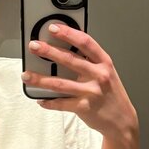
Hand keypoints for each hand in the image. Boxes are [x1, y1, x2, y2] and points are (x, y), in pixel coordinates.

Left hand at [23, 23, 138, 139]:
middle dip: (49, 51)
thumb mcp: (106, 73)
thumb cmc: (111, 94)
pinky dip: (49, 102)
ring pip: (60, 84)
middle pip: (70, 60)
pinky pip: (61, 103)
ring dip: (40, 79)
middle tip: (34, 46)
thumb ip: (90, 62)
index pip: (85, 42)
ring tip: (26, 75)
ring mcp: (91, 92)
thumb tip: (63, 50)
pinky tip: (40, 99)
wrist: (122, 120)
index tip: (53, 27)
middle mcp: (99, 75)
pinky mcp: (84, 108)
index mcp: (104, 63)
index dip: (68, 33)